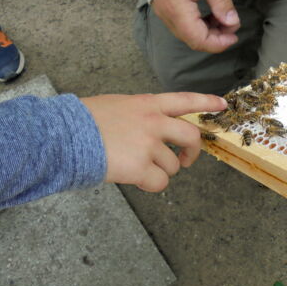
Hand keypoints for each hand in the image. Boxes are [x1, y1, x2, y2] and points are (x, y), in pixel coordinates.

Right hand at [81, 92, 226, 191]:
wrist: (64, 135)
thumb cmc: (84, 121)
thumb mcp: (117, 106)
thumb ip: (140, 115)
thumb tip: (152, 130)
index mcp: (147, 104)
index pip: (184, 100)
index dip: (206, 103)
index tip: (222, 106)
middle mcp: (153, 122)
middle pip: (191, 136)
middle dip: (194, 152)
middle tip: (186, 161)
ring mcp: (149, 144)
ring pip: (174, 165)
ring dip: (161, 171)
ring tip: (138, 168)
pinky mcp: (141, 167)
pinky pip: (161, 182)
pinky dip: (152, 185)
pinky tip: (135, 179)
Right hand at [151, 0, 239, 52]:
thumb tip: (231, 22)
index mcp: (176, 7)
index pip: (198, 39)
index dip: (218, 43)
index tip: (234, 35)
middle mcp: (167, 16)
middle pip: (194, 41)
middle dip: (216, 39)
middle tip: (232, 26)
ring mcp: (164, 15)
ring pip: (190, 36)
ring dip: (210, 34)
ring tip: (224, 20)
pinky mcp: (165, 11)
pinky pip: (184, 28)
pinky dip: (201, 27)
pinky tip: (212, 17)